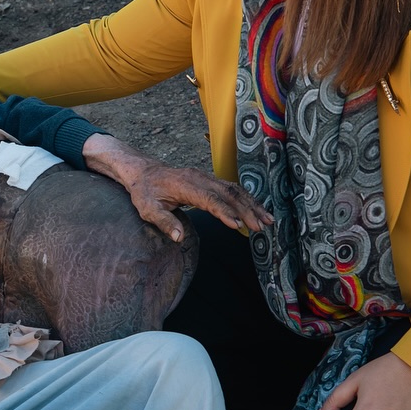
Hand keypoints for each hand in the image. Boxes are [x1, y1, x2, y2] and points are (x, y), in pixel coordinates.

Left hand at [81, 134, 272, 241]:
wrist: (144, 172)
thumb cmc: (145, 192)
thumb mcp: (148, 209)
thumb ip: (164, 222)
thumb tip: (178, 237)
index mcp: (186, 185)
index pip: (210, 199)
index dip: (225, 212)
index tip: (238, 226)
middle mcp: (199, 178)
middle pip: (228, 193)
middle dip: (247, 210)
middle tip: (261, 227)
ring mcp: (206, 177)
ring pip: (234, 189)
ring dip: (252, 204)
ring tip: (267, 220)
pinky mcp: (210, 180)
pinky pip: (232, 189)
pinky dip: (246, 200)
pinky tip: (256, 211)